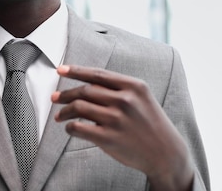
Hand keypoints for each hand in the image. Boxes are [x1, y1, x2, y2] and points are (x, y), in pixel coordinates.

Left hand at [51, 65, 193, 190]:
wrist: (166, 152)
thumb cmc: (150, 123)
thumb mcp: (141, 98)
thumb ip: (118, 88)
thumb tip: (85, 84)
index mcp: (133, 86)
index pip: (97, 74)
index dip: (75, 71)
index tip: (60, 70)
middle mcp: (125, 100)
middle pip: (85, 90)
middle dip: (65, 94)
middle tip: (55, 97)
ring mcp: (117, 119)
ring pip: (79, 107)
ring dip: (64, 111)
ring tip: (59, 115)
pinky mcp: (109, 138)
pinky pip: (79, 128)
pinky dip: (70, 127)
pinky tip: (70, 128)